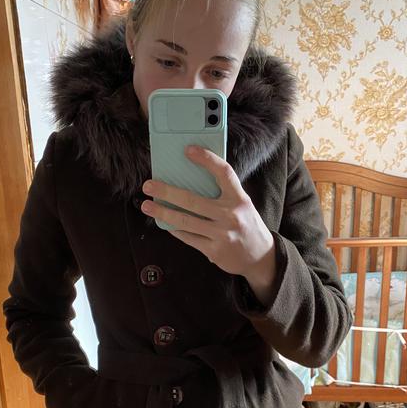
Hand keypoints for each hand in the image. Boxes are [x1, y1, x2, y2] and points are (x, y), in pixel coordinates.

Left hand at [141, 145, 274, 281]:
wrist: (260, 257)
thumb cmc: (246, 225)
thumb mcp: (242, 205)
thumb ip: (223, 194)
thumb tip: (190, 179)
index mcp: (239, 199)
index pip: (223, 173)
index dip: (207, 159)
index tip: (188, 150)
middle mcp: (231, 216)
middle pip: (193, 200)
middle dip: (167, 192)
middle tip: (148, 185)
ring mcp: (222, 235)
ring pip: (185, 221)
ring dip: (162, 213)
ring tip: (146, 205)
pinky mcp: (214, 251)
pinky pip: (188, 238)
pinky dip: (174, 229)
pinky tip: (165, 223)